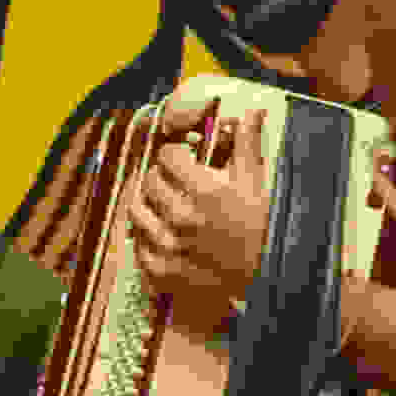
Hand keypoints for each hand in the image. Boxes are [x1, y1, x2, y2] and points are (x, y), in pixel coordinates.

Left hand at [133, 120, 267, 325]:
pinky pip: (137, 238)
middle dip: (163, 176)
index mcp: (205, 191)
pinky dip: (146, 231)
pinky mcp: (157, 267)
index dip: (176, 154)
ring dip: (149, 201)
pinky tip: (164, 230)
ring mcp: (166, 244)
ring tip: (166, 204)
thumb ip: (246, 145)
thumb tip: (251, 111)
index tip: (185, 159)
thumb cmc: (258, 230)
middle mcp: (181, 216)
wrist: (256, 284)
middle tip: (177, 182)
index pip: (168, 156)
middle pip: (150, 179)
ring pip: (137, 207)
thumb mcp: (255, 185)